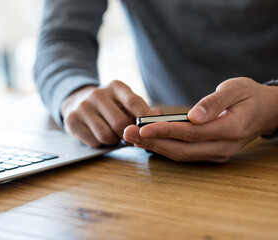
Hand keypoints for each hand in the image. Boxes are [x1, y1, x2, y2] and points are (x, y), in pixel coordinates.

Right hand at [61, 80, 161, 146]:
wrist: (77, 100)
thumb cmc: (109, 105)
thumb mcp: (125, 101)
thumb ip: (143, 110)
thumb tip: (160, 120)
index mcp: (115, 86)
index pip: (133, 102)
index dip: (145, 118)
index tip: (153, 130)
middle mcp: (97, 93)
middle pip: (120, 123)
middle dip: (127, 135)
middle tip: (129, 136)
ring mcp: (82, 107)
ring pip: (106, 135)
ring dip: (113, 140)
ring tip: (112, 134)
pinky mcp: (72, 120)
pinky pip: (94, 142)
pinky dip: (100, 144)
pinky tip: (98, 135)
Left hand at [123, 77, 277, 161]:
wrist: (265, 111)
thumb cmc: (250, 96)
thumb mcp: (236, 89)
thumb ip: (215, 102)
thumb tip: (193, 116)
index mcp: (231, 129)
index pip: (191, 133)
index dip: (164, 131)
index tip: (142, 127)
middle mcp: (223, 147)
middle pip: (181, 149)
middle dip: (152, 142)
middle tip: (127, 132)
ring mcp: (217, 153)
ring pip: (181, 154)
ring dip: (154, 146)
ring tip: (131, 137)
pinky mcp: (211, 153)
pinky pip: (184, 153)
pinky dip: (164, 147)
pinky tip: (148, 140)